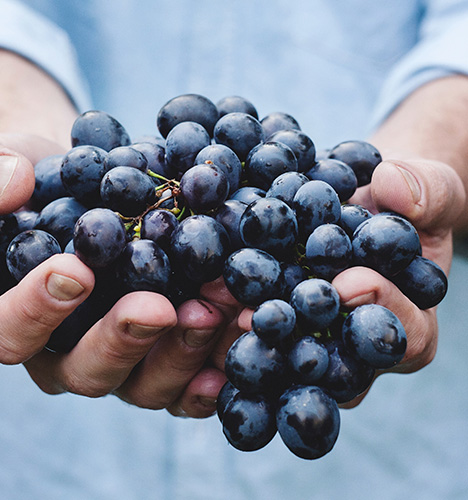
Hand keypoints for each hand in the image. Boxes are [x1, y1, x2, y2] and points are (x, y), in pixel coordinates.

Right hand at [0, 133, 233, 417]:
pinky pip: (186, 379)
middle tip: (159, 308)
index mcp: (7, 316)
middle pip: (85, 370)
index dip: (37, 310)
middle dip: (124, 340)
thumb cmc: (30, 180)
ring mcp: (119, 357)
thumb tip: (8, 188)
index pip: (7, 332)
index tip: (76, 271)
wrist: (84, 186)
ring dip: (182, 351)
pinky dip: (214, 366)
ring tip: (216, 309)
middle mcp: (62, 352)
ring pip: (143, 383)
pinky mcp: (161, 352)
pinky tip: (240, 338)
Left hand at [205, 158, 465, 409]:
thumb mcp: (431, 190)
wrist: (362, 201)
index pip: (405, 336)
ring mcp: (312, 339)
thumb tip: (393, 187)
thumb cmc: (402, 204)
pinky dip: (227, 315)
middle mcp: (355, 346)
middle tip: (264, 316)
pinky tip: (199, 300)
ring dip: (250, 336)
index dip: (381, 311)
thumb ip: (428, 191)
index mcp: (408, 325)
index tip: (351, 282)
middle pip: (334, 363)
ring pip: (285, 356)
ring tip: (220, 310)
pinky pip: (253, 329)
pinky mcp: (275, 323)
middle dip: (300, 338)